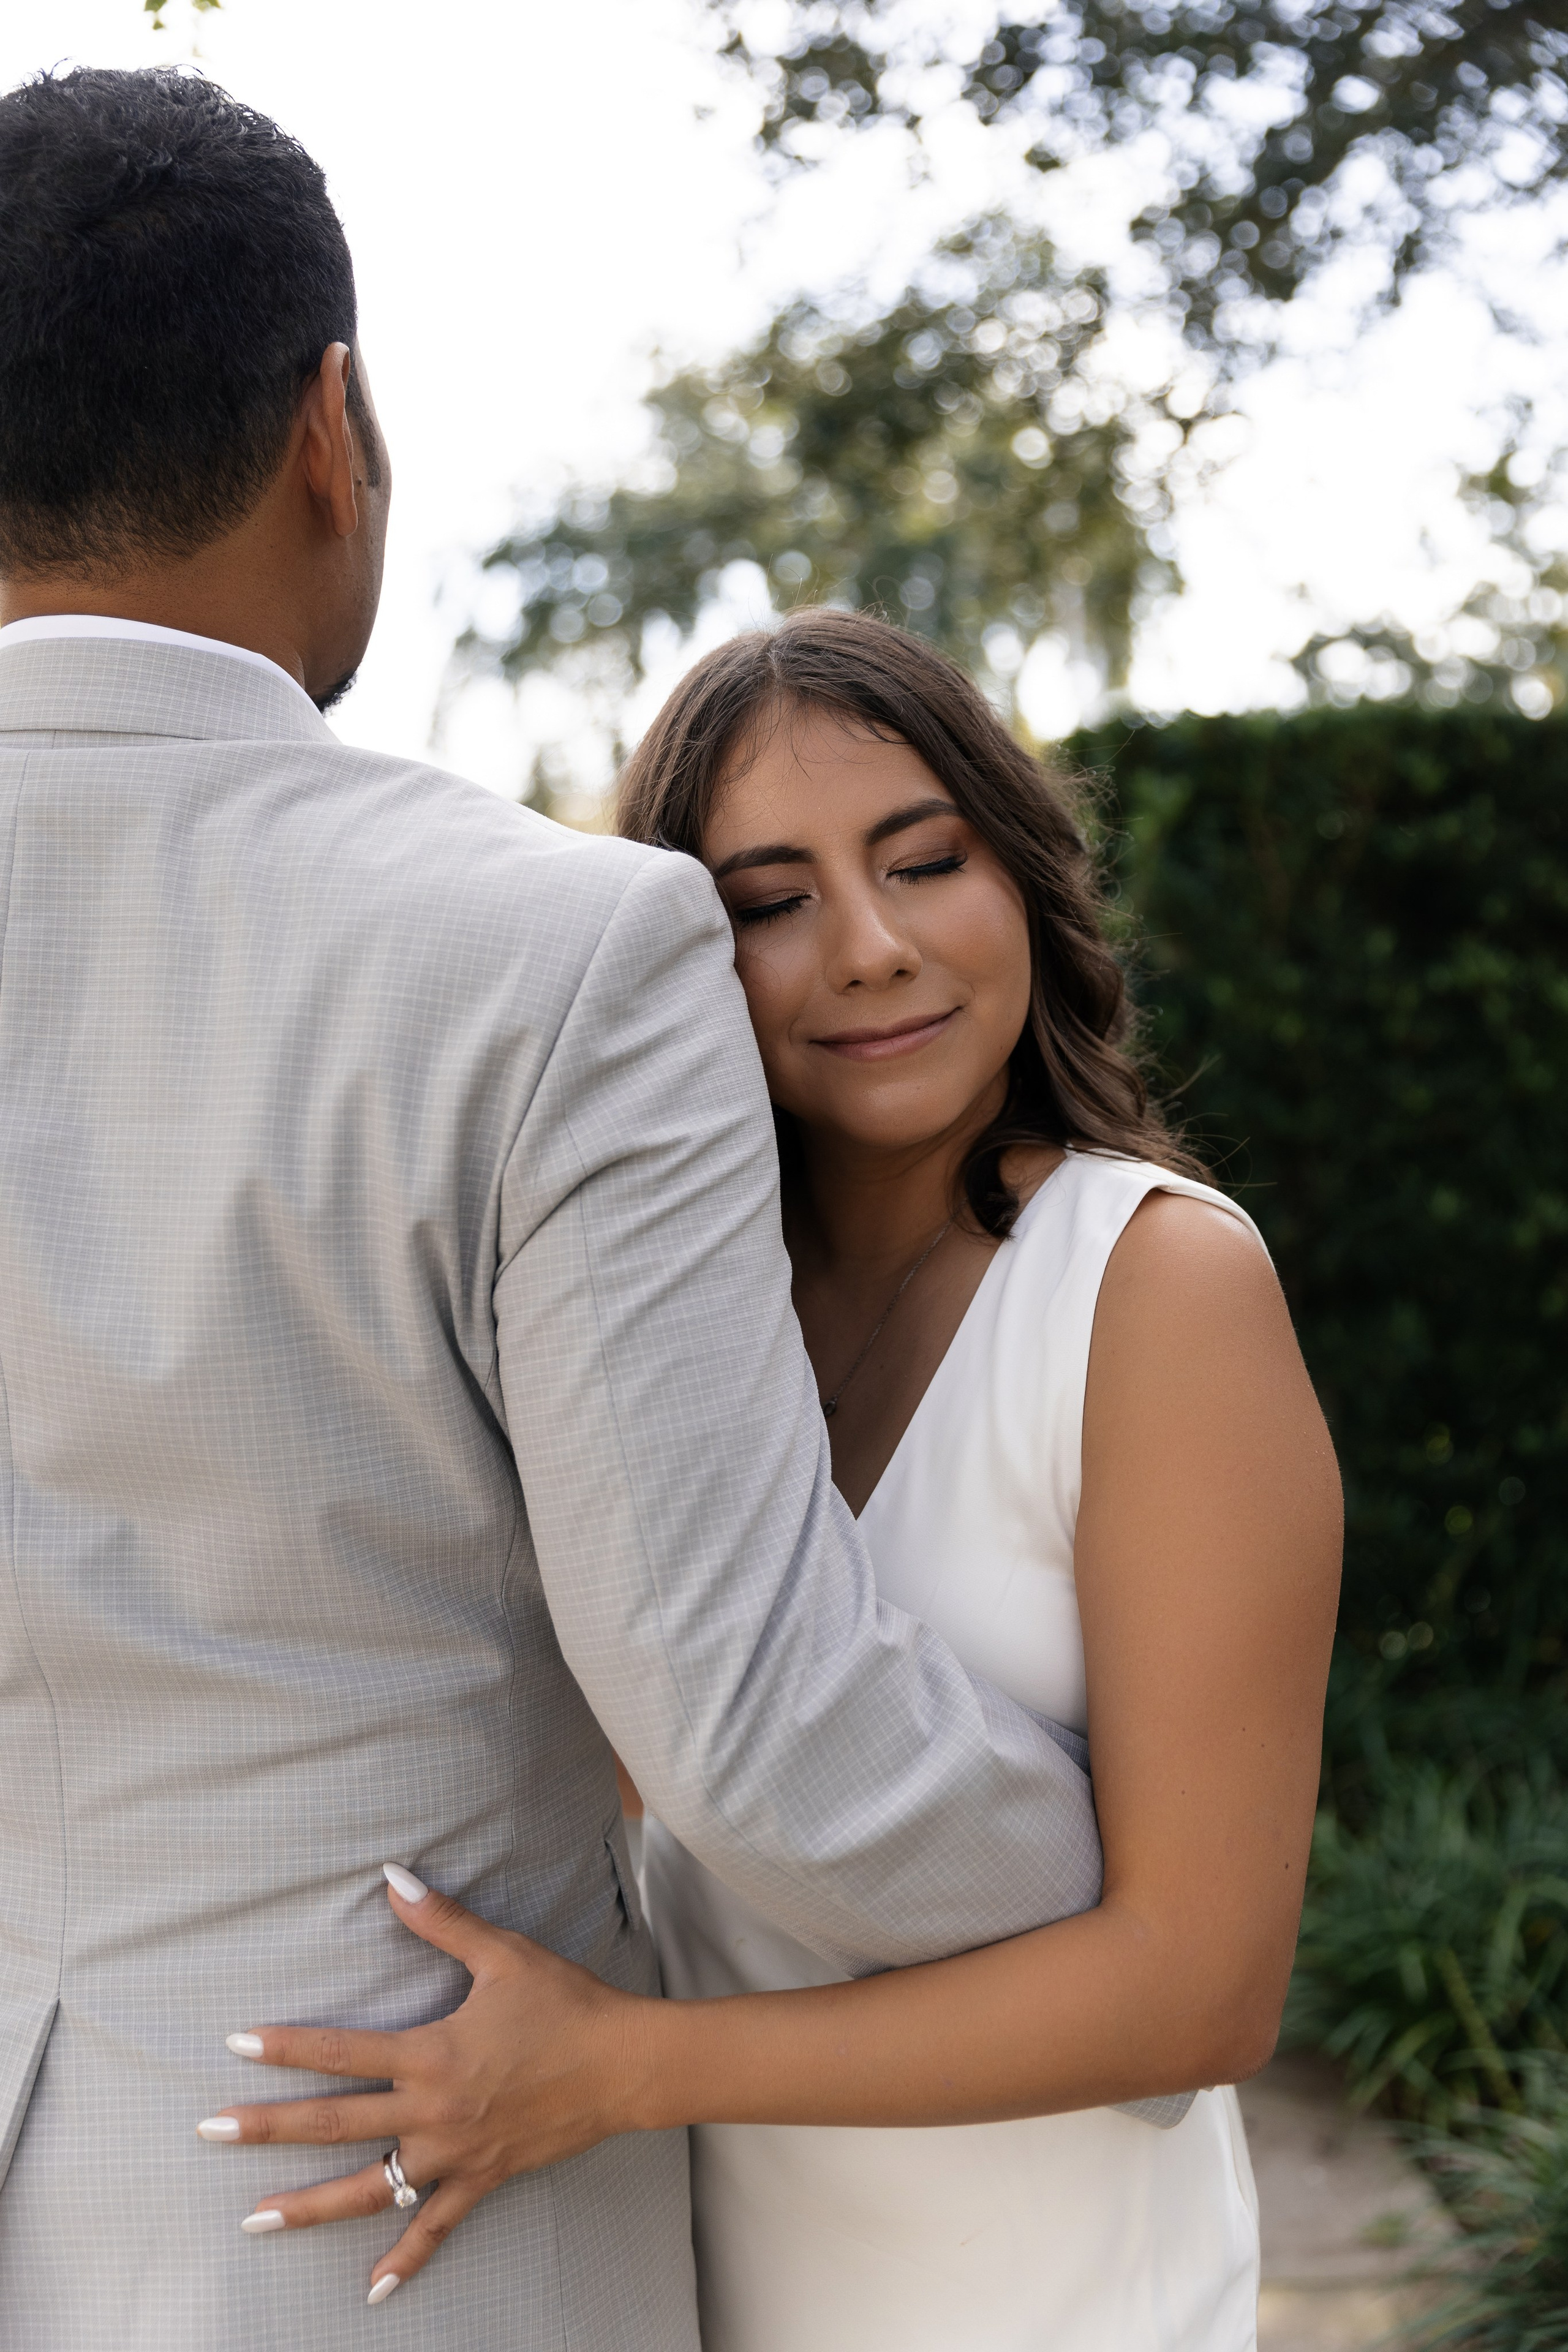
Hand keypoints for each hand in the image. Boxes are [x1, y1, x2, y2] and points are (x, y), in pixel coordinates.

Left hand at [196, 1868, 654, 2305]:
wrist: (624, 2065)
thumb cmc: (564, 2003)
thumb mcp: (502, 1955)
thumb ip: (442, 1921)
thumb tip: (393, 1877)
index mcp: (431, 2055)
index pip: (341, 2053)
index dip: (287, 2047)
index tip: (237, 2045)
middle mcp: (432, 2111)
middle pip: (335, 2123)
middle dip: (267, 2129)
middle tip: (209, 2133)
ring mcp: (455, 2153)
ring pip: (369, 2188)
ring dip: (309, 2206)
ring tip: (255, 2220)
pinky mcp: (483, 2178)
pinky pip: (437, 2227)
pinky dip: (405, 2260)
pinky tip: (372, 2290)